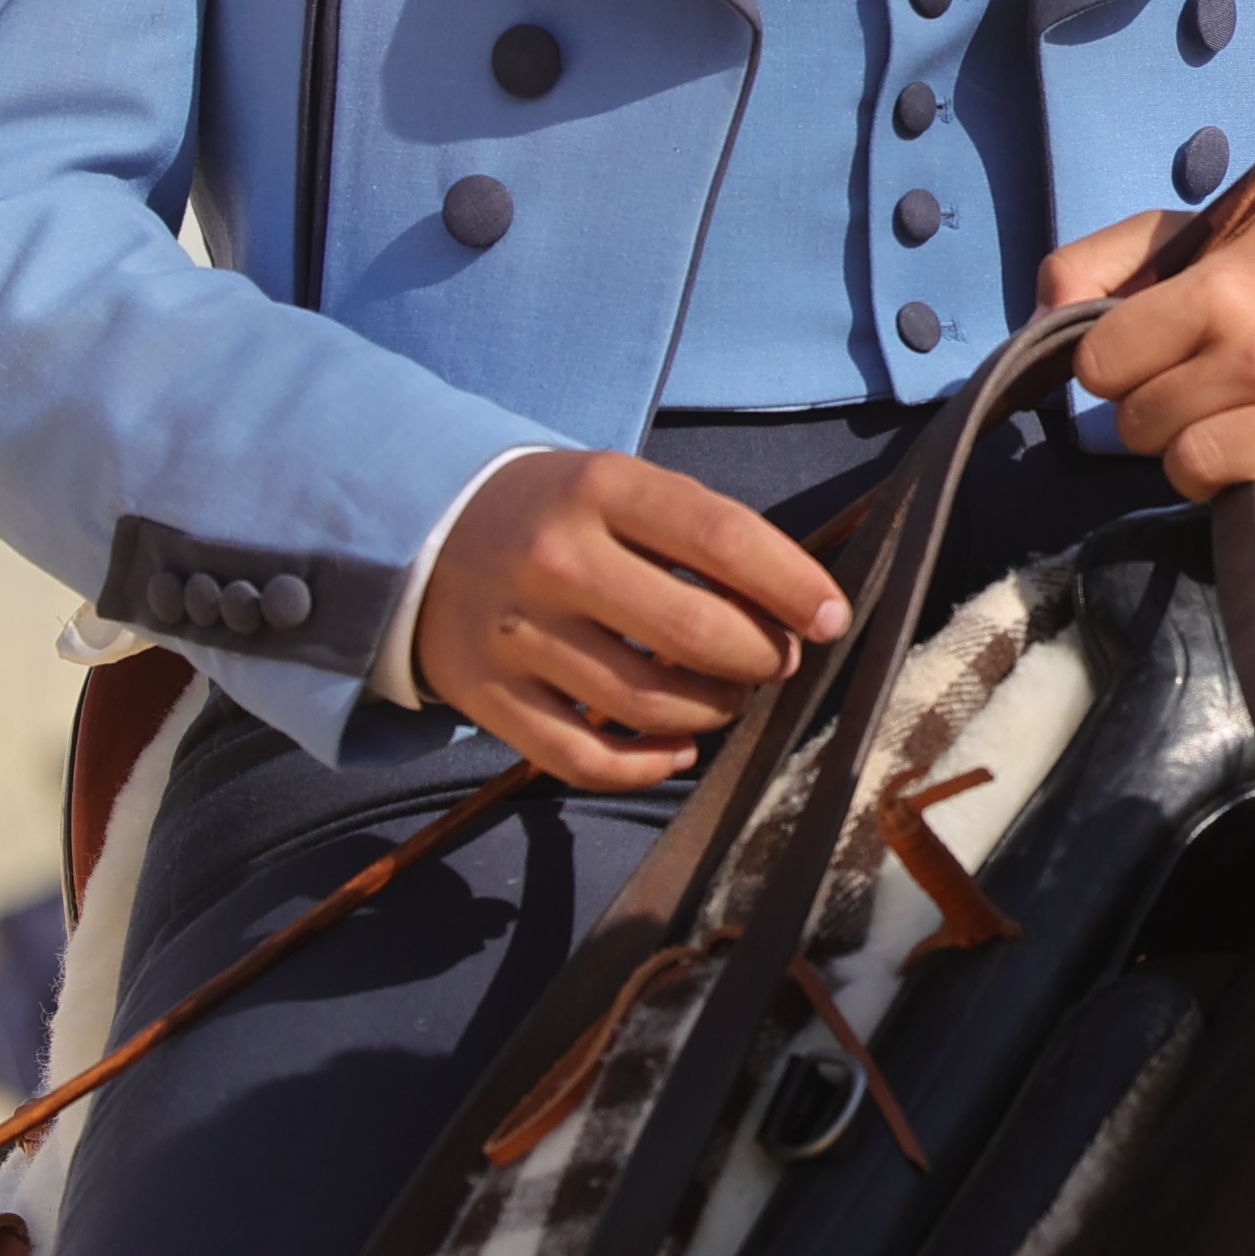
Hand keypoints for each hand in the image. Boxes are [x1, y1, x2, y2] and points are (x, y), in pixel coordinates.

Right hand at [416, 450, 853, 790]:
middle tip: (775, 661)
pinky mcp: (488, 699)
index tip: (831, 617)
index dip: (792, 586)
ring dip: (714, 712)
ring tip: (727, 696)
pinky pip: (586, 759)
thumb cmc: (554, 514)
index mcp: (598, 489)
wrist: (423, 537)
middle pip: (696, 633)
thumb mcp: (618, 487)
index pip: (722, 538)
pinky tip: (679, 750)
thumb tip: (796, 609)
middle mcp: (555, 560)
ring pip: (650, 704)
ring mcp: (517, 635)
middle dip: (761, 658)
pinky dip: (649, 767)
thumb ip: (698, 534)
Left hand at [1043, 211, 1254, 532]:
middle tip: (1204, 381)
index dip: (1115, 362)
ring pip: (1194, 478)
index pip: (1099, 369)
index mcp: (1222, 290)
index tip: (1155, 347)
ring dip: (1201, 457)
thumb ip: (1091, 265)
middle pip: (1140, 431)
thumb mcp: (1182, 237)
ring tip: (1238, 418)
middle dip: (1157, 410)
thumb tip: (1041, 323)